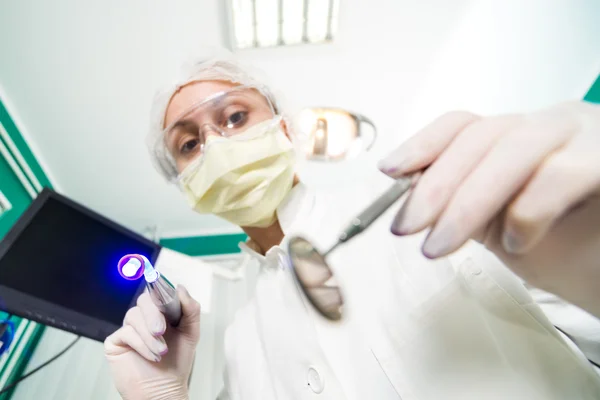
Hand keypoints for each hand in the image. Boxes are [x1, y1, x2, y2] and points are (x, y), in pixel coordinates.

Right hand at [104, 285, 200, 399]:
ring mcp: (130, 328)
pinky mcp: (116, 341)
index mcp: (162, 312)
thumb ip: (190, 309)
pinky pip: (125, 332)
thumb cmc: (176, 363)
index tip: (166, 296)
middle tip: (161, 331)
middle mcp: (145, 318)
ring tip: (161, 352)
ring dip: (149, 335)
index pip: (158, 292)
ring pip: (134, 316)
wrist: (163, 389)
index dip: (161, 290)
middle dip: (154, 315)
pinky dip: (140, 344)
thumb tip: (180, 288)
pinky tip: (150, 356)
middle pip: (144, 300)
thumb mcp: (191, 333)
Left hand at [378, 101, 599, 316]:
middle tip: (407, 228)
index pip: (463, 125)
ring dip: (468, 202)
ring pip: (514, 149)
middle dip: (436, 186)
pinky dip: (528, 211)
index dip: (422, 144)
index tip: (389, 172)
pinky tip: (516, 242)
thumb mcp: (497, 225)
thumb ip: (460, 204)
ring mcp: (586, 136)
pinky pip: (563, 173)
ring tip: (442, 244)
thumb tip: (407, 198)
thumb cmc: (565, 250)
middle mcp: (551, 125)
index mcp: (520, 136)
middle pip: (481, 137)